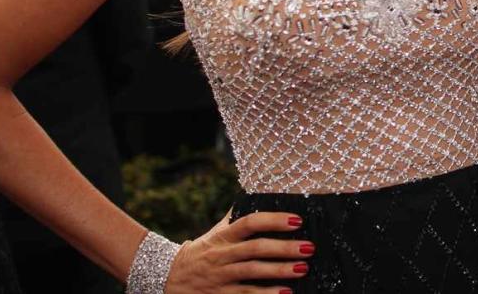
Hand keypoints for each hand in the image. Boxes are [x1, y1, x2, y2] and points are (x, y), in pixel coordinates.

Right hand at [165, 211, 311, 292]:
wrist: (168, 278)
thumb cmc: (202, 251)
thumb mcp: (216, 232)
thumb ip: (236, 218)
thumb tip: (257, 194)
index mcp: (224, 236)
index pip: (250, 222)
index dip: (274, 220)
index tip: (297, 220)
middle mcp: (222, 255)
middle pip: (255, 249)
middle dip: (284, 248)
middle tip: (309, 247)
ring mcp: (221, 276)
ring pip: (252, 272)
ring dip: (279, 271)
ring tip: (303, 268)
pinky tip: (285, 293)